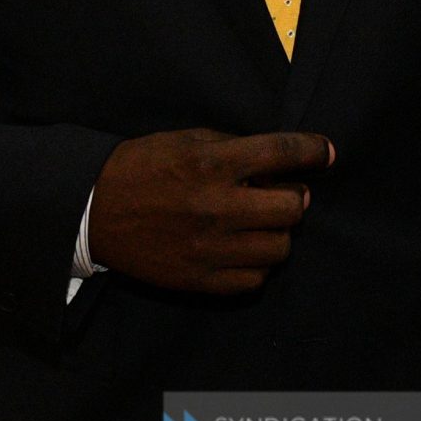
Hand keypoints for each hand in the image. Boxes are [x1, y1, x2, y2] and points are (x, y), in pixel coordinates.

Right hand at [85, 128, 332, 293]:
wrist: (93, 210)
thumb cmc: (143, 167)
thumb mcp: (186, 140)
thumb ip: (235, 149)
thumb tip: (280, 165)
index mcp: (211, 164)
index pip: (282, 153)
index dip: (313, 150)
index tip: (327, 153)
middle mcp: (216, 206)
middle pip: (292, 208)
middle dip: (295, 197)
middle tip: (281, 193)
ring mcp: (209, 247)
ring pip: (280, 247)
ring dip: (278, 232)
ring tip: (261, 224)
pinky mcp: (199, 279)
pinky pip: (255, 279)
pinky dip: (258, 264)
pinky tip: (244, 249)